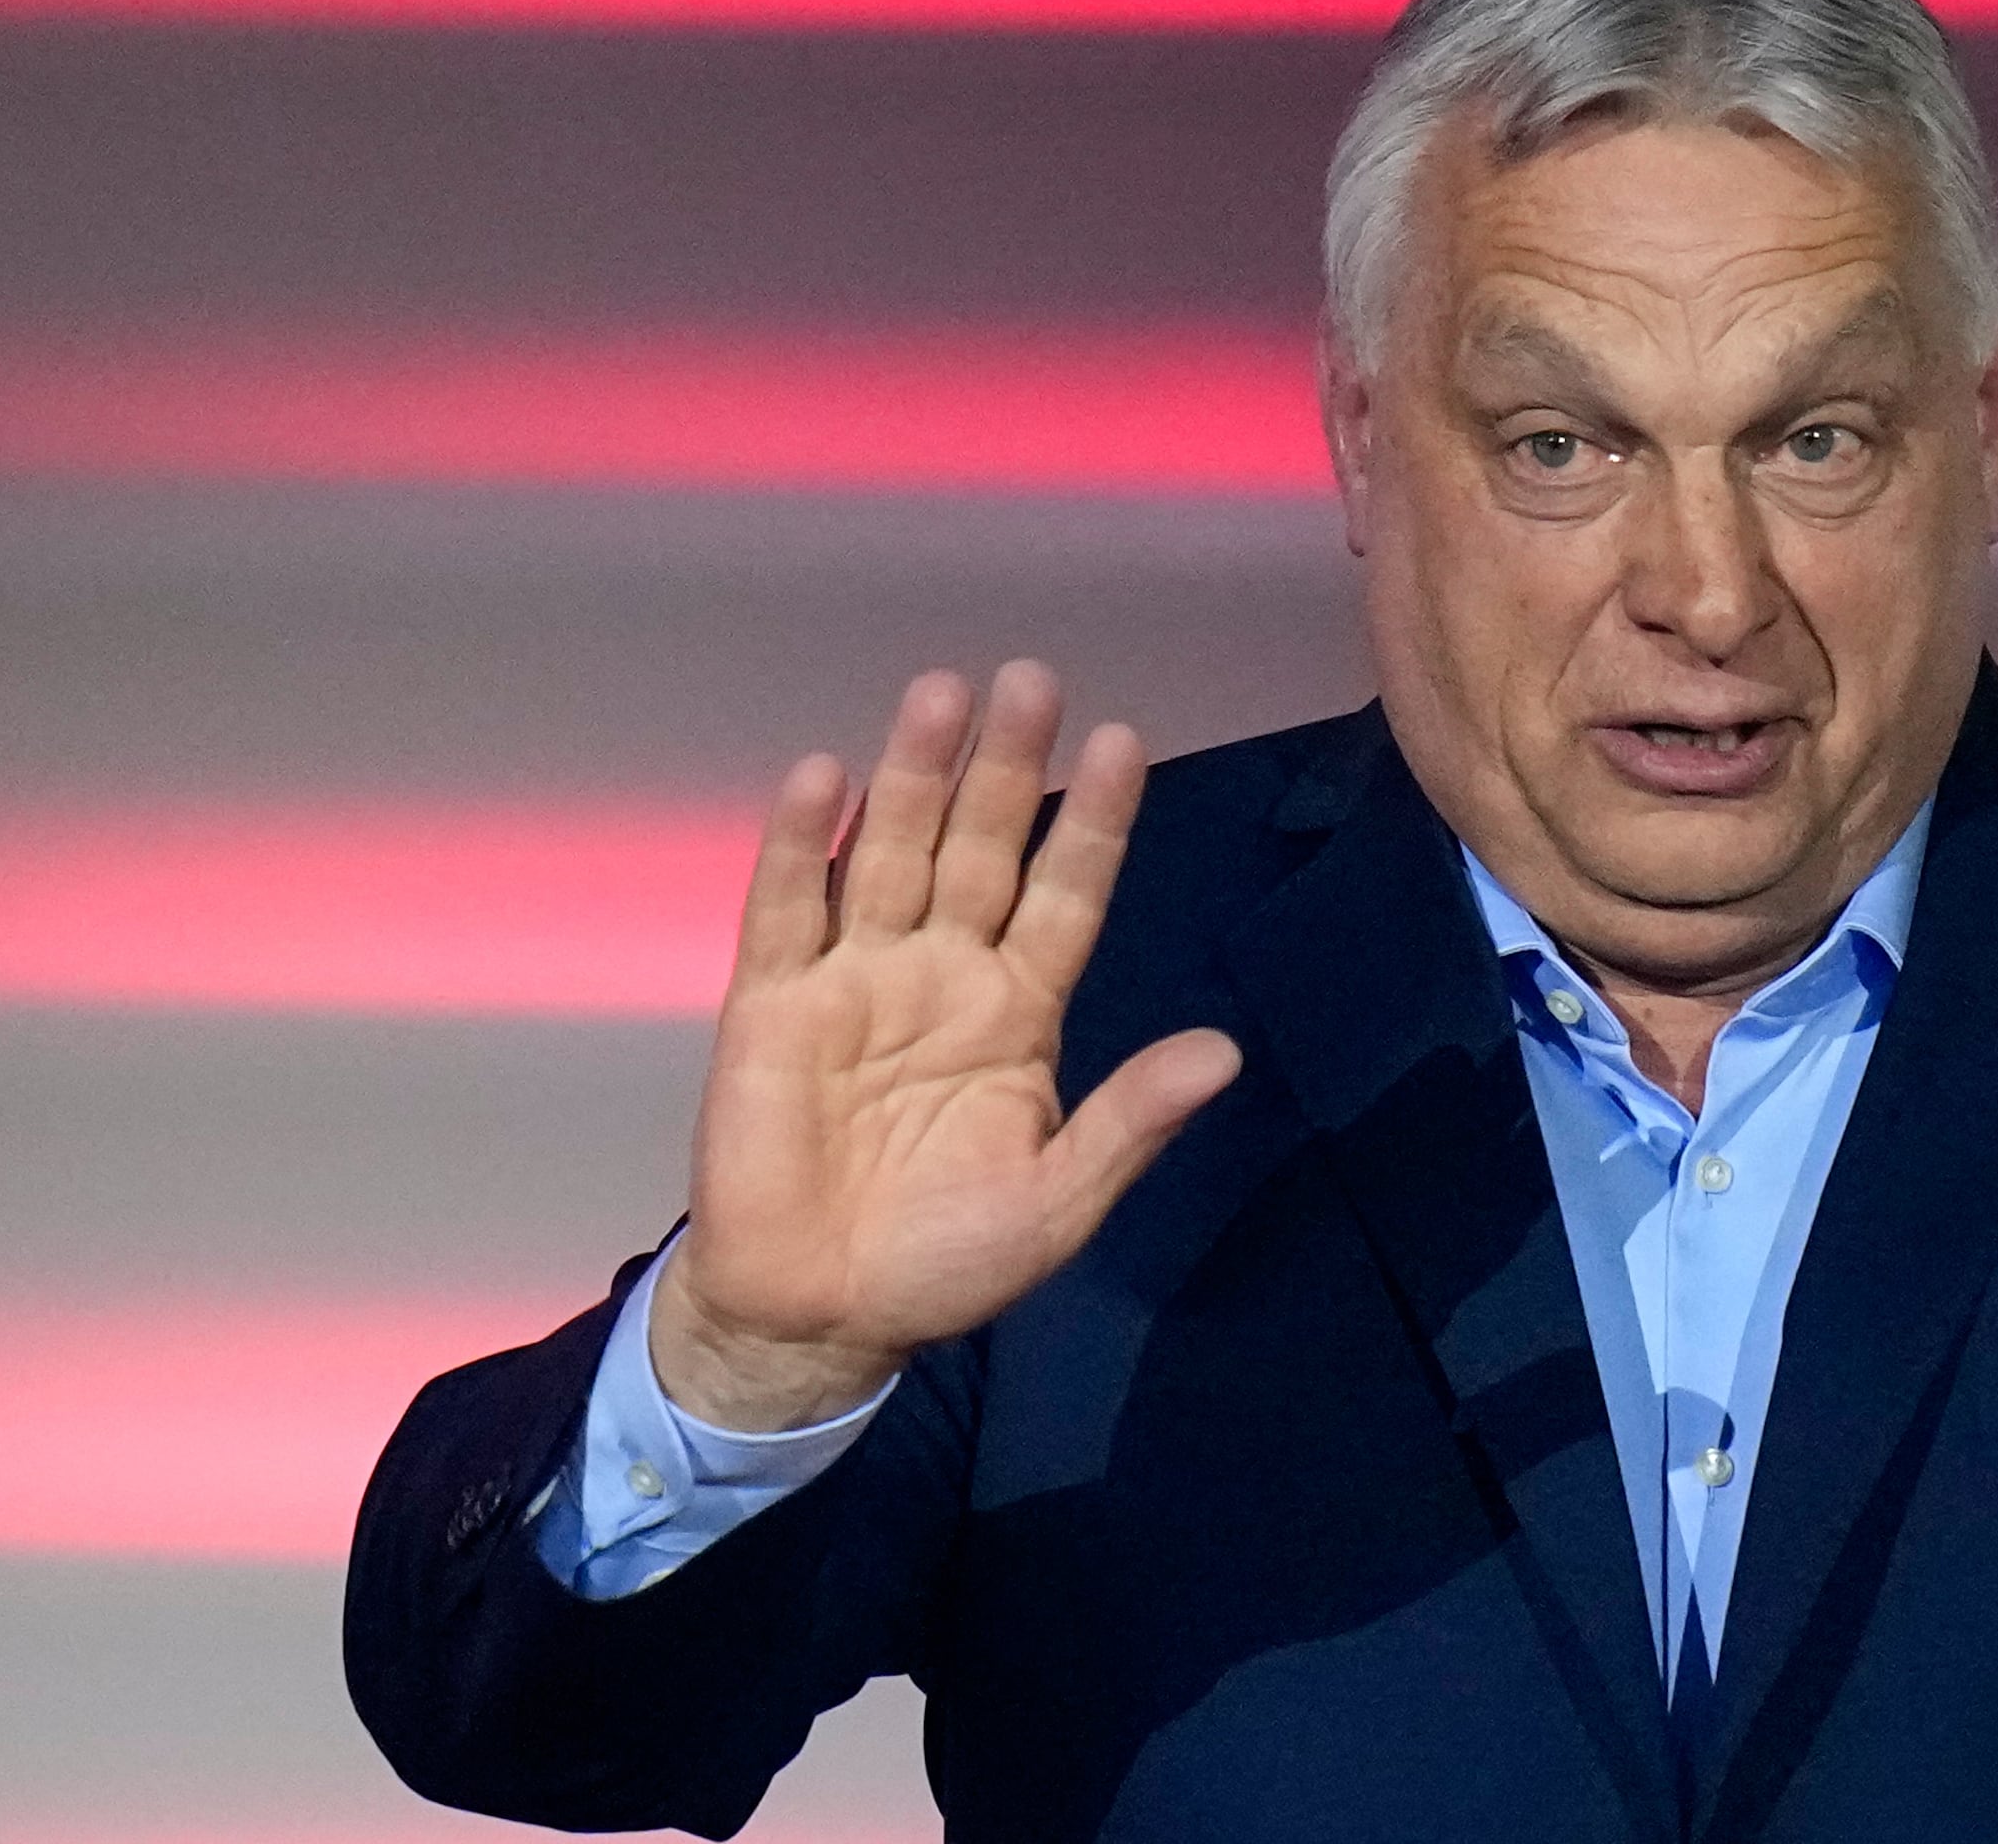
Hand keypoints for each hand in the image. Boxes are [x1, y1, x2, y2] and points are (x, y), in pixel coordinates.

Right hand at [652, 661, 1242, 1430]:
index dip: (1093, 823)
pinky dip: (801, 845)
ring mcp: (855, 979)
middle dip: (1004, 768)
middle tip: (1031, 680)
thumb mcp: (1058, 1200)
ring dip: (913, 777)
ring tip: (941, 694)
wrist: (819, 1318)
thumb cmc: (946, 1261)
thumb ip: (1129, 1122)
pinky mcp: (772, 1005)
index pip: (1064, 895)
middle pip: (979, 849)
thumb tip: (1224, 1052)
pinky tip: (823, 777)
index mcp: (1018, 1011)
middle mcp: (942, 973)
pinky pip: (787, 910)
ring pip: (890, 855)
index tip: (1124, 741)